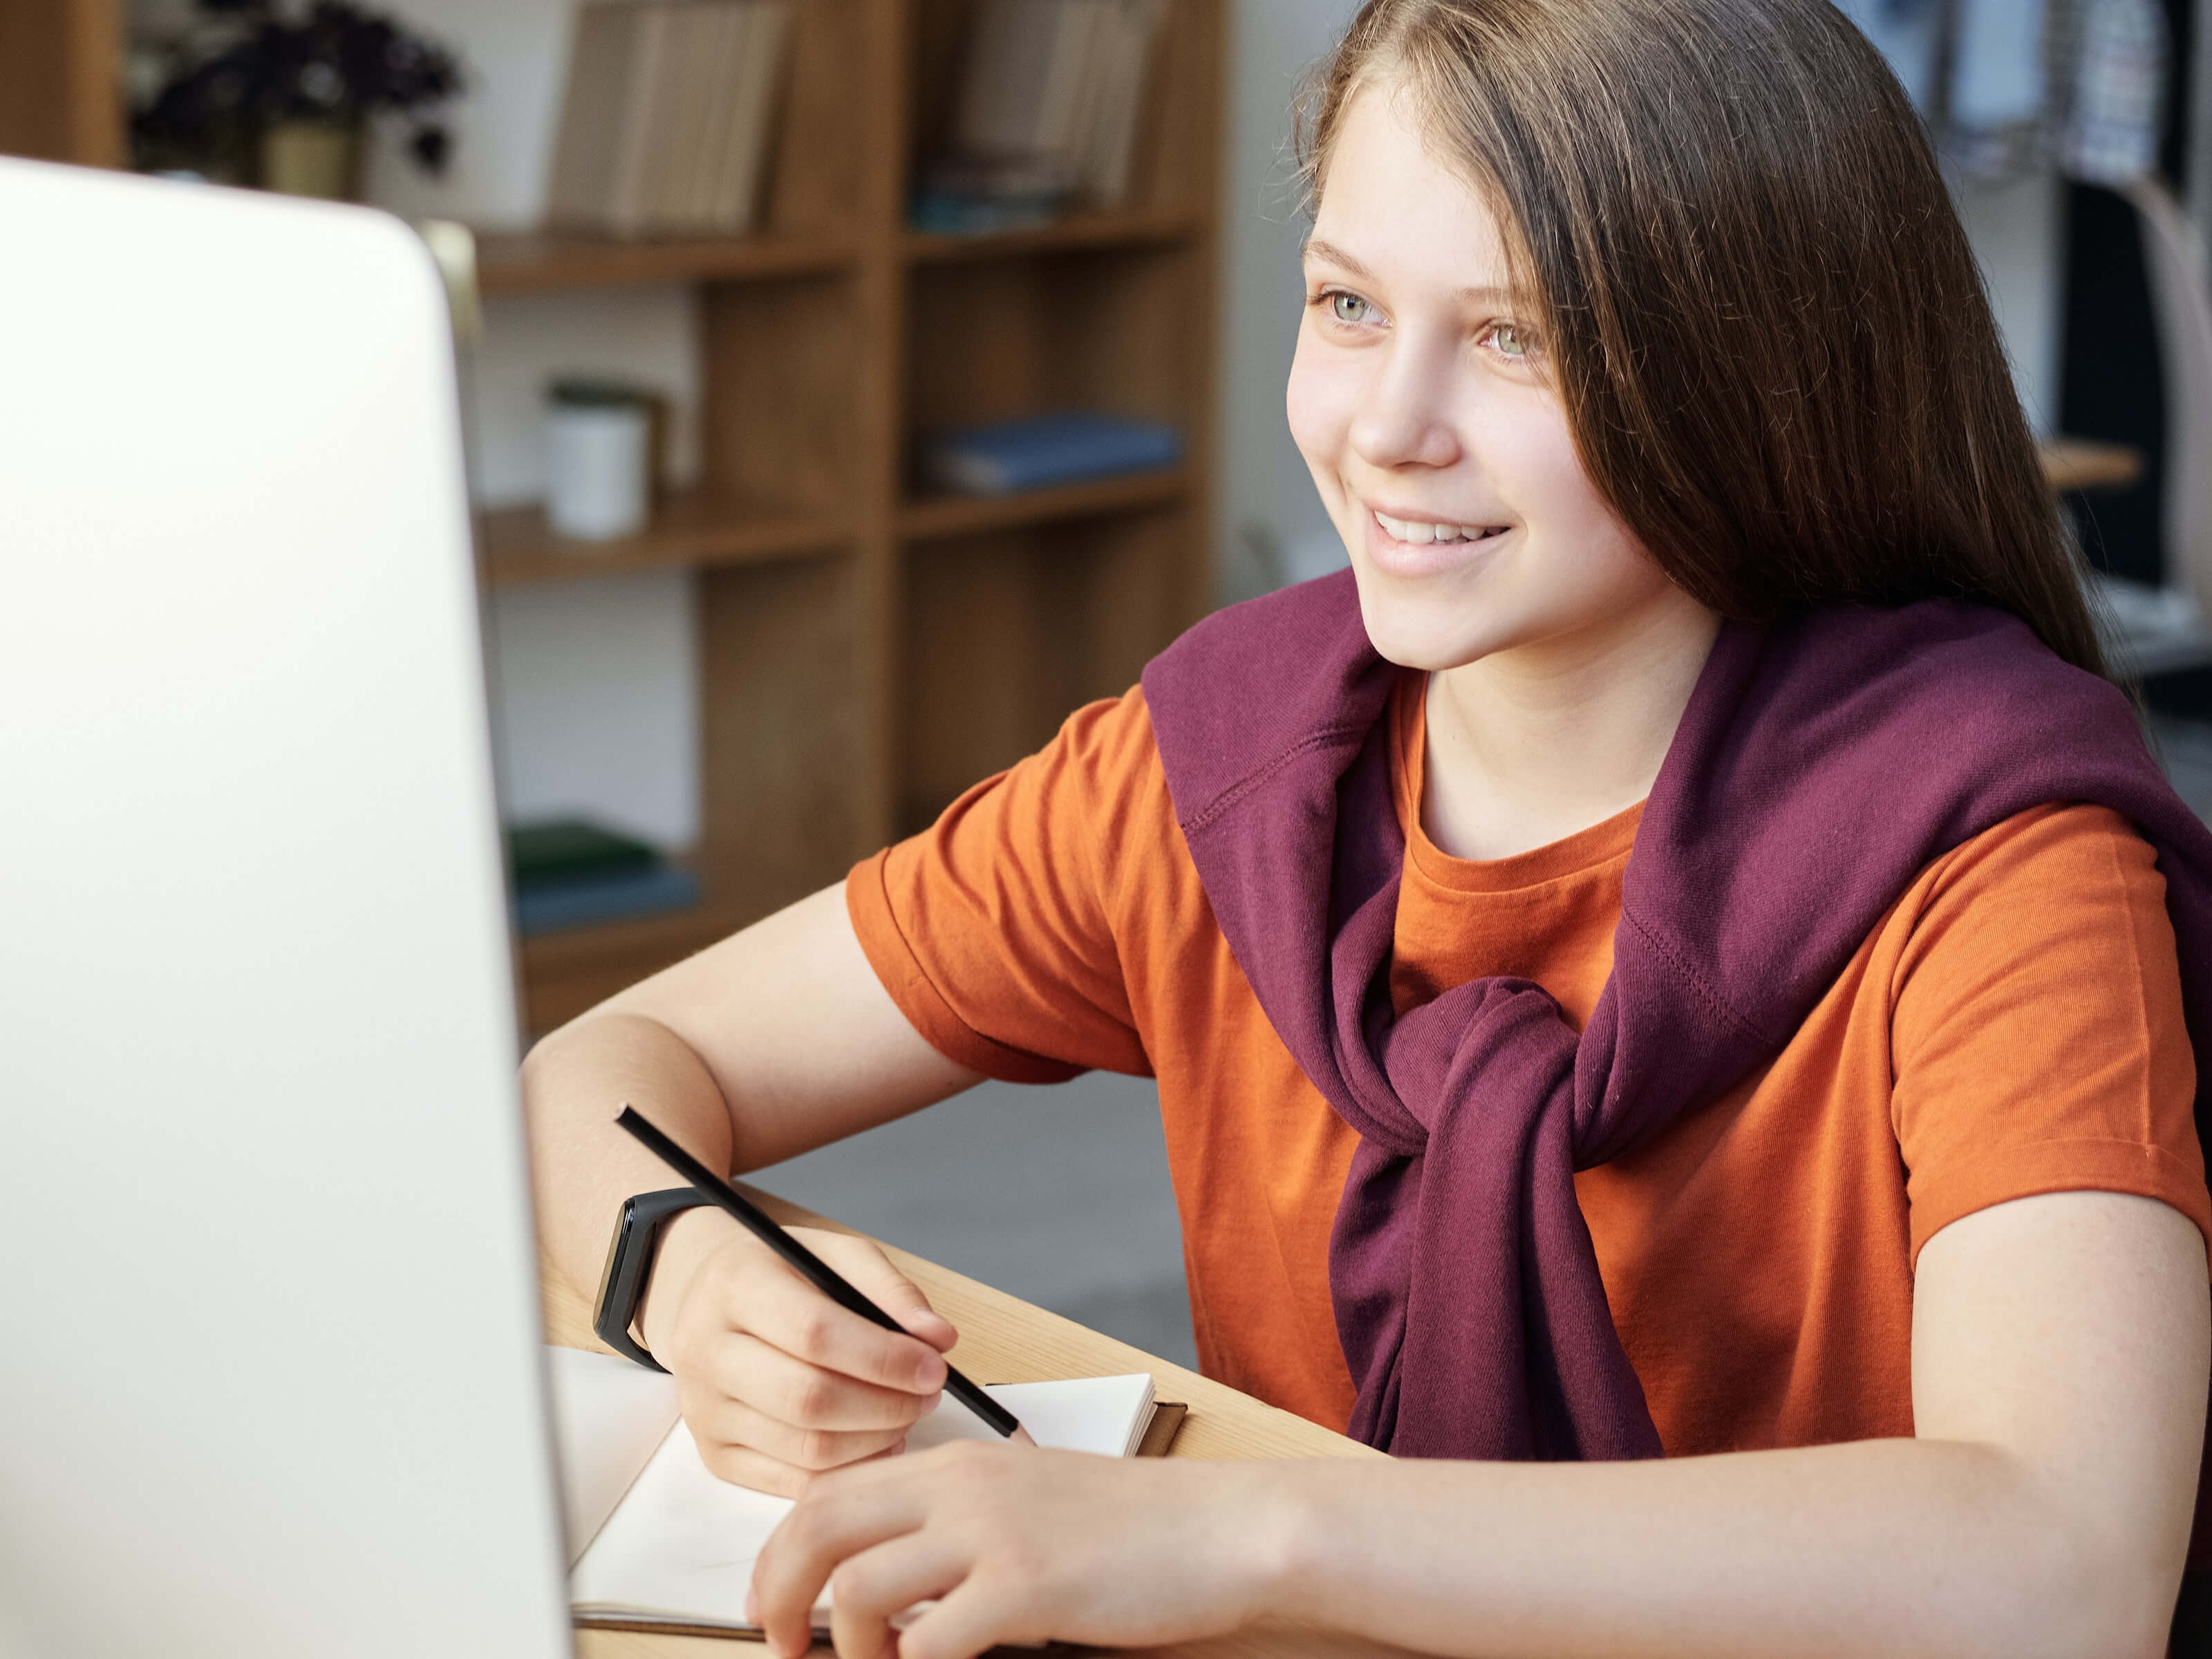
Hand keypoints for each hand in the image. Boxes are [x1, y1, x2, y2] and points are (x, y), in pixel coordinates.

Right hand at [642, 1212, 958, 1495]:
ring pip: (805, 1448)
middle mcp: (705, 1351)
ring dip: (875, 1440)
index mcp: (733, 1286)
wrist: (713, 1301)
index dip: (883, 1357)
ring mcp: (704, 1411)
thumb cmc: (786, 1277)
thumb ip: (890, 1290)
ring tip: (907, 1414)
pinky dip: (849, 1470)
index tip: (934, 1367)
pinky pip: (793, 1482)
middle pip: (808, 1399)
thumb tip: (939, 1339)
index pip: (813, 1333)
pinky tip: (877, 1443)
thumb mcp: (835, 1256)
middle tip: (929, 1395)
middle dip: (887, 1404)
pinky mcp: (714, 1454)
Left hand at [750, 1440, 1292, 1658]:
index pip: (830, 1491)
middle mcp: (963, 1485)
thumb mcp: (1034, 1501)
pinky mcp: (1025, 1587)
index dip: (782, 1553)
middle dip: (778, 1596)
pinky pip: (926, 1645)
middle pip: (819, 1528)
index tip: (774, 1606)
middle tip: (784, 1650)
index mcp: (962, 1461)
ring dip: (845, 1650)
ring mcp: (992, 1533)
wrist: (1226, 1530)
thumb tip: (894, 1586)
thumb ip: (964, 1524)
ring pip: (857, 1589)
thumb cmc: (1142, 1528)